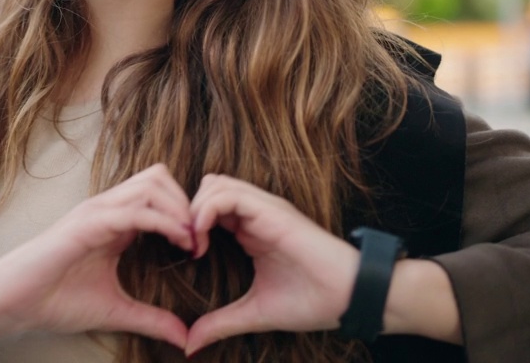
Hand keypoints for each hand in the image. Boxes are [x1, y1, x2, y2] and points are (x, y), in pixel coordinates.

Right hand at [0, 163, 193, 348]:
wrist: (11, 303)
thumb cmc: (55, 301)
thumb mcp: (115, 311)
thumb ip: (150, 319)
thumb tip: (184, 338)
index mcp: (115, 221)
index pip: (160, 194)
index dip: (186, 214)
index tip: (200, 249)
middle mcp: (107, 208)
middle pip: (161, 178)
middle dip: (188, 204)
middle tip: (200, 242)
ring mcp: (96, 212)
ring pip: (152, 184)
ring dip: (179, 209)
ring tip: (190, 242)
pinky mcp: (87, 223)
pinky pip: (134, 210)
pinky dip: (163, 221)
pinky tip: (177, 242)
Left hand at [185, 174, 359, 355]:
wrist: (348, 298)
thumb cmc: (311, 302)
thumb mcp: (255, 313)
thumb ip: (222, 323)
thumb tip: (190, 343)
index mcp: (251, 231)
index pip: (209, 207)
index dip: (188, 225)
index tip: (183, 257)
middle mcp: (256, 214)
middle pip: (207, 189)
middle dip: (185, 212)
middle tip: (181, 246)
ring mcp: (264, 209)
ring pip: (214, 185)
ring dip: (193, 210)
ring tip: (191, 244)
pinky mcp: (272, 212)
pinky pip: (228, 195)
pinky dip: (205, 211)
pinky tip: (201, 240)